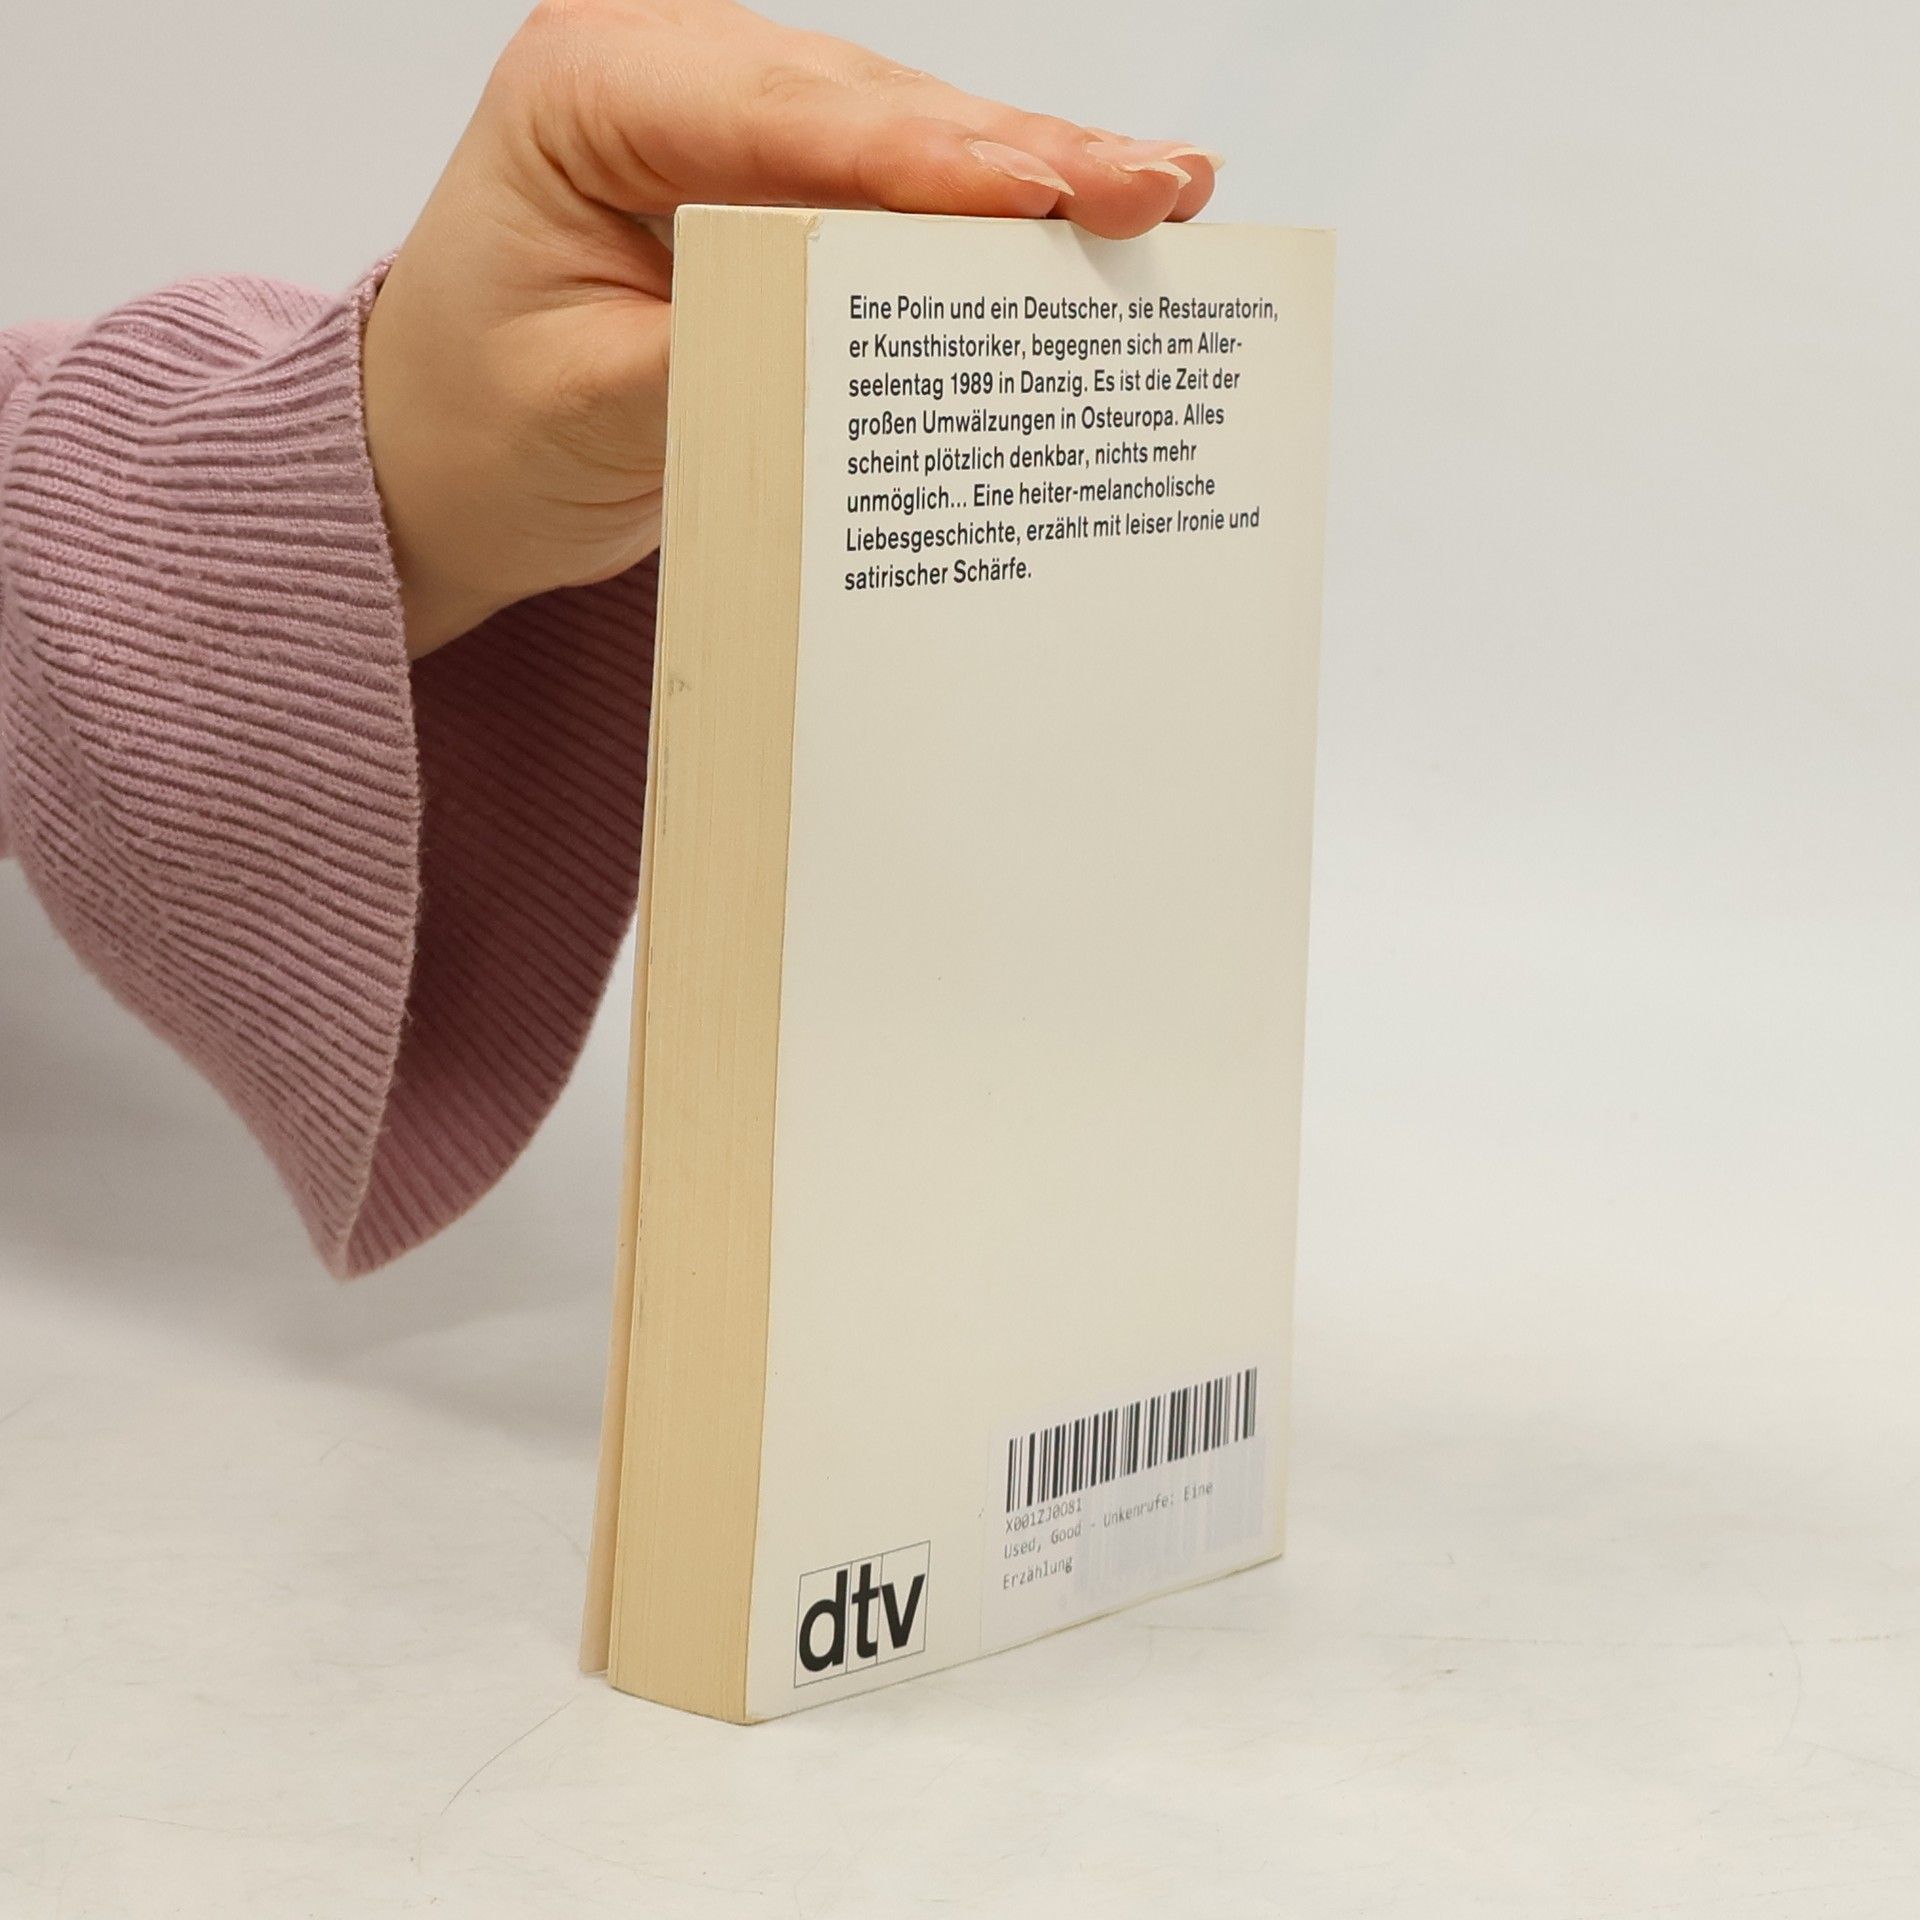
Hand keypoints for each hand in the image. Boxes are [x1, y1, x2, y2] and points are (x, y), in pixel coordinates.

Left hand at [362, 0, 1218, 655]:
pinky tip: (1088, 207)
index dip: (926, 161)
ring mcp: (728, 120)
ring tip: (1167, 191)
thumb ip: (727, 353)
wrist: (438, 462)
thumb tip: (868, 336)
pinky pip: (896, 191)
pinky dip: (991, 216)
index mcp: (589, 91)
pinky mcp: (773, 184)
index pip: (784, 118)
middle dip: (1022, 155)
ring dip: (1036, 173)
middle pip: (872, 109)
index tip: (1045, 193)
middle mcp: (668, 75)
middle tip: (1159, 188)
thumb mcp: (589, 404)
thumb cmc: (480, 427)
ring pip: (906, 137)